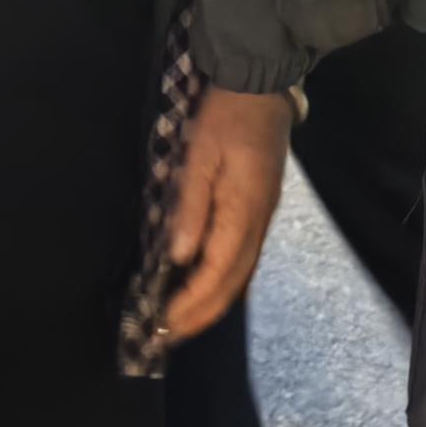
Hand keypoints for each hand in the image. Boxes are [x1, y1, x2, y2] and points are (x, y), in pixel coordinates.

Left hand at [160, 87, 291, 339]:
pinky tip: (204, 290)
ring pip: (241, 275)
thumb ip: (191, 207)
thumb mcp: (199, 156)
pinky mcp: (261, 210)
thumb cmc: (224, 117)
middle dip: (200, 315)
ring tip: (180, 324)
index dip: (190, 304)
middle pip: (233, 283)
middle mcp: (259, 222)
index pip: (217, 272)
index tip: (161, 326)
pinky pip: (243, 260)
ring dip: (212, 304)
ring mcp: (264, 217)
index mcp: (244, 210)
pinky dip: (223, 284)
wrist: (262, 87)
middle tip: (164, 339)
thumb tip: (179, 258)